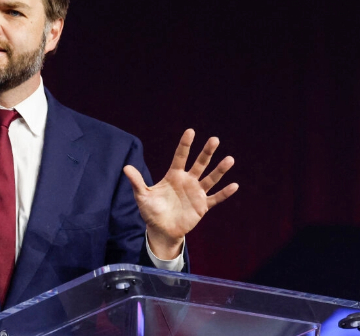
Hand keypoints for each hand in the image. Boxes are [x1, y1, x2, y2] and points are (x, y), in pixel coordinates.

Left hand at [123, 129, 237, 259]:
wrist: (161, 229)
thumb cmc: (151, 211)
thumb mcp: (142, 196)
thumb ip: (137, 182)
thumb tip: (126, 167)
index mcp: (173, 176)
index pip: (180, 157)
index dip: (185, 144)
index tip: (191, 131)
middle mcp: (187, 181)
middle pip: (199, 164)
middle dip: (206, 152)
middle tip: (214, 139)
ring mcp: (196, 193)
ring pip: (210, 178)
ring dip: (219, 170)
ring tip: (229, 159)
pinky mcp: (202, 206)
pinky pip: (215, 198)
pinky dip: (224, 193)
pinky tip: (234, 185)